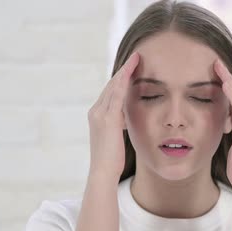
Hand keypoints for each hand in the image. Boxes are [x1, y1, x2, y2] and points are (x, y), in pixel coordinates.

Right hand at [88, 52, 139, 180]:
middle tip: (136, 57)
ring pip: (114, 86)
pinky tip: (132, 72)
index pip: (110, 92)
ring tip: (136, 59)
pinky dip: (124, 81)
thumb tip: (126, 120)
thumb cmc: (111, 161)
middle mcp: (95, 111)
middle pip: (111, 85)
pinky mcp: (107, 119)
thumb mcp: (115, 138)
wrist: (102, 173)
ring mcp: (100, 114)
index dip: (121, 79)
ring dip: (125, 71)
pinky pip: (117, 95)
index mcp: (97, 116)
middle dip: (123, 70)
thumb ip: (119, 125)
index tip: (131, 68)